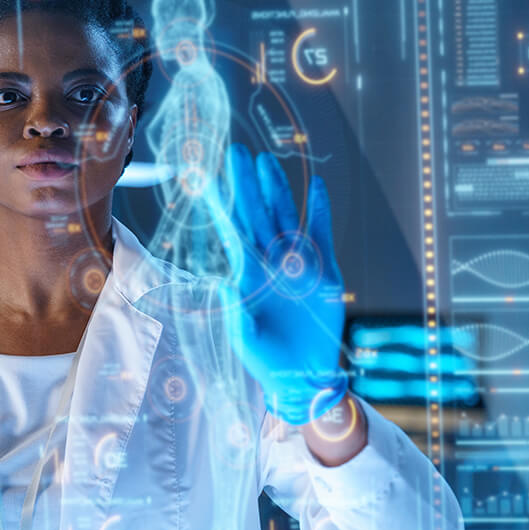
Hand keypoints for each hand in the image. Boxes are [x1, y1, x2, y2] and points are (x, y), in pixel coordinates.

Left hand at [210, 143, 347, 425]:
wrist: (305, 376)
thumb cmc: (267, 361)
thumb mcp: (246, 340)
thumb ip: (237, 315)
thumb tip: (225, 286)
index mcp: (246, 276)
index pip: (230, 233)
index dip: (219, 205)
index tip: (204, 179)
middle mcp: (269, 263)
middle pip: (255, 215)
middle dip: (245, 185)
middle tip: (235, 153)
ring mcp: (297, 264)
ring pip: (284, 217)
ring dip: (277, 190)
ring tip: (266, 161)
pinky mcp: (324, 271)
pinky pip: (321, 233)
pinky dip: (320, 210)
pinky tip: (318, 186)